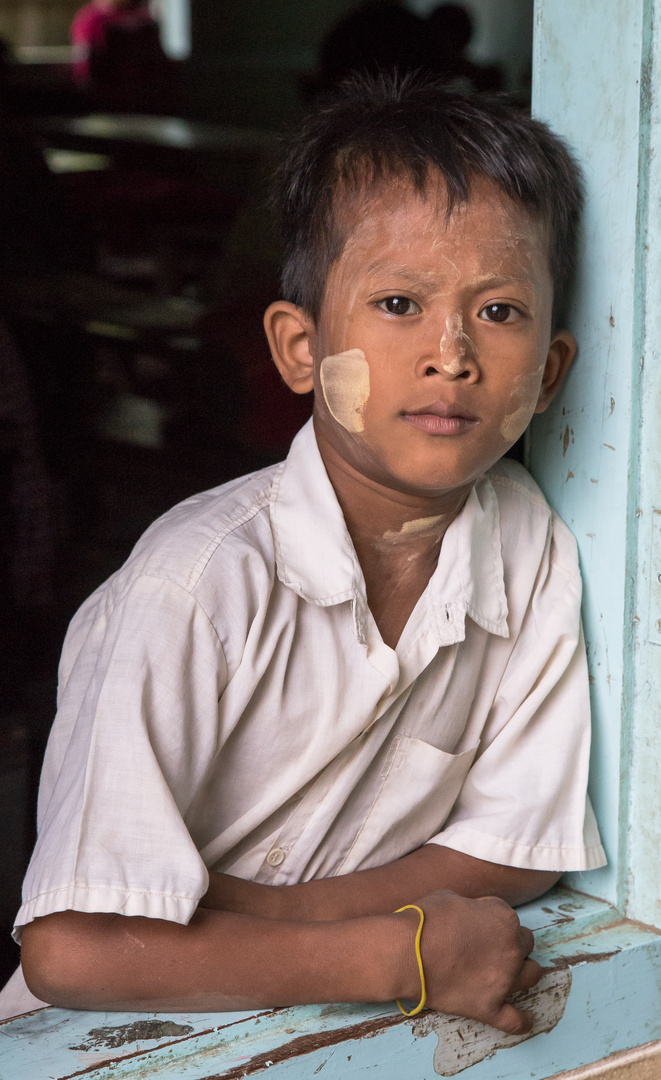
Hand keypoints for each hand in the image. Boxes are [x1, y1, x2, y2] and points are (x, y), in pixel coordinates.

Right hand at [396, 890, 540, 1033]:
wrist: (405, 953)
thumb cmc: (424, 921)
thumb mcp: (452, 897)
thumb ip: (473, 907)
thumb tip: (473, 916)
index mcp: (503, 917)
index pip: (508, 917)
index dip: (492, 920)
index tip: (478, 926)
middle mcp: (511, 948)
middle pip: (525, 944)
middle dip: (511, 943)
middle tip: (491, 947)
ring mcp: (504, 980)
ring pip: (532, 975)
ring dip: (524, 971)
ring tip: (511, 973)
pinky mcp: (490, 1007)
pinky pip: (517, 1020)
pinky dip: (523, 1020)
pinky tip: (526, 1017)